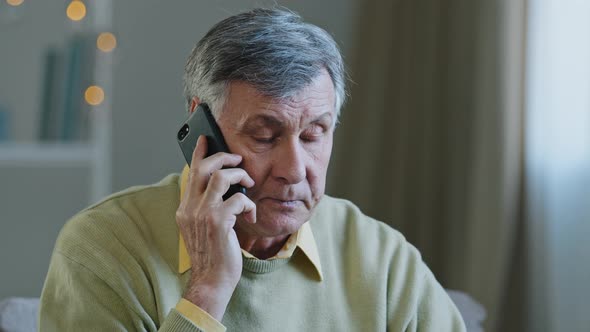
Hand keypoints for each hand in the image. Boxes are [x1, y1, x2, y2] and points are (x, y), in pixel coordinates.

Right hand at [175, 135, 255, 319]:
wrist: (211, 281)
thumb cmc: (212, 255)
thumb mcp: (203, 228)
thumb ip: (207, 207)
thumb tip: (223, 187)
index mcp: (185, 208)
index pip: (191, 173)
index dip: (199, 154)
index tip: (206, 139)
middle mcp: (190, 208)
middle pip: (203, 168)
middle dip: (223, 158)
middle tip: (238, 160)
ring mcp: (202, 215)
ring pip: (220, 177)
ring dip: (239, 176)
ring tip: (248, 183)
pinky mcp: (218, 223)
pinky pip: (238, 199)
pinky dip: (249, 204)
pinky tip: (251, 215)